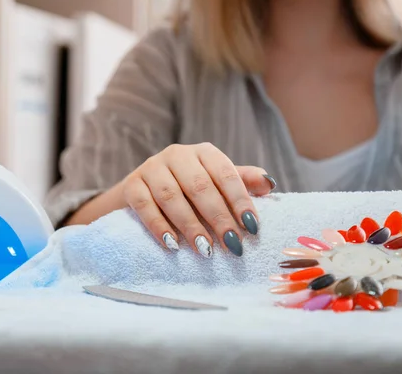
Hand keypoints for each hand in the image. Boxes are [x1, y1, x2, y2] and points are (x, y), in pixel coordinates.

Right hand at [122, 143, 275, 256]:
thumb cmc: (188, 188)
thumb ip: (242, 181)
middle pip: (199, 186)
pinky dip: (159, 226)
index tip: (252, 227)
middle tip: (232, 245)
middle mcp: (177, 154)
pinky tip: (173, 245)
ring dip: (190, 225)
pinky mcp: (132, 185)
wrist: (142, 190)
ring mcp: (151, 168)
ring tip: (205, 250)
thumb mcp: (216, 182)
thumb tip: (270, 184)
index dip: (240, 200)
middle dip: (218, 218)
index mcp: (203, 152)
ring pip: (171, 196)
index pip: (225, 173)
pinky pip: (145, 206)